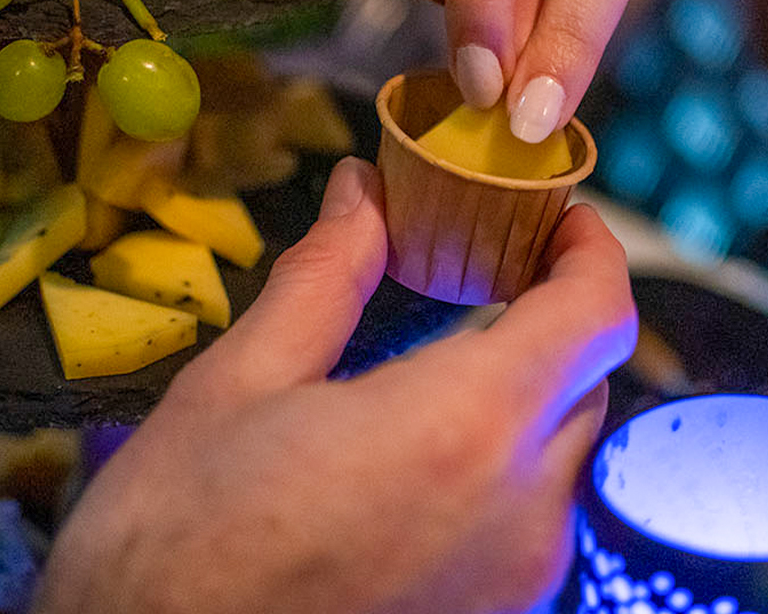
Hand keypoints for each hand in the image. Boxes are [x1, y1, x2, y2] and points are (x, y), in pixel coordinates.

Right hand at [33, 157, 636, 613]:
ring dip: (522, 403)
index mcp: (461, 428)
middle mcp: (518, 514)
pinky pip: (530, 527)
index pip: (596, 315)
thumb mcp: (237, 386)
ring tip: (434, 377)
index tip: (556, 222)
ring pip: (560, 459)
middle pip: (586, 384)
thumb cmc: (170, 549)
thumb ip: (326, 279)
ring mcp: (516, 584)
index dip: (591, 251)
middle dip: (546, 322)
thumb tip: (363, 194)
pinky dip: (499, 477)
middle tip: (481, 281)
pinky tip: (415, 470)